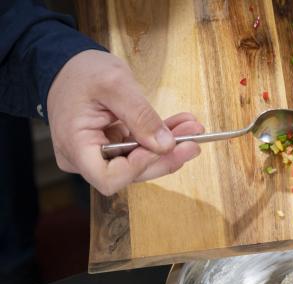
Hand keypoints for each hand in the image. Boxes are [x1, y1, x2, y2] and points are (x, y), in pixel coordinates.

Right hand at [47, 50, 201, 195]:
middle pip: (131, 173)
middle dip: (165, 156)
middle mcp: (84, 158)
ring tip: (192, 128)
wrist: (68, 65)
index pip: (108, 177)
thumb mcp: (114, 84)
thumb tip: (165, 145)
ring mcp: (98, 155)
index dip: (138, 167)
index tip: (160, 146)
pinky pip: (139, 150)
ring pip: (140, 163)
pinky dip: (160, 139)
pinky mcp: (111, 149)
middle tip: (194, 140)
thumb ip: (140, 115)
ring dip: (168, 147)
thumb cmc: (81, 71)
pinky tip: (180, 126)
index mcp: (75, 146)